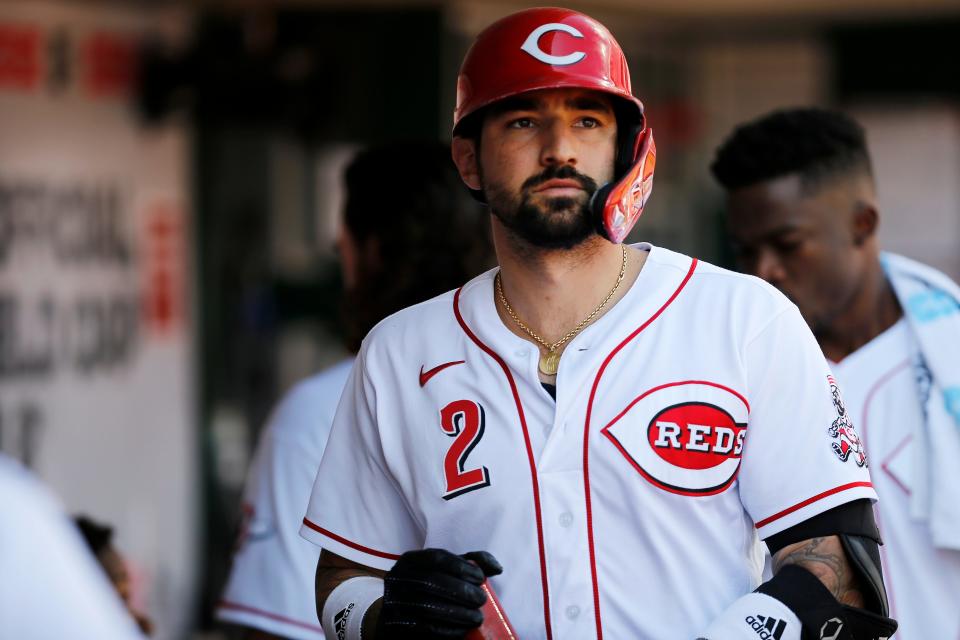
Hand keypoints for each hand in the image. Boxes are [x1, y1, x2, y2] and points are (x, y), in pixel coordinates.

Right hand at [376, 548, 501, 638]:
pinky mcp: (395, 624)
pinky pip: (423, 628)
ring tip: (477, 618)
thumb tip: (497, 568)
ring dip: (457, 613)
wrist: (400, 615)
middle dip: (461, 591)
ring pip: (427, 606)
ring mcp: (393, 601)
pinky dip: (447, 630)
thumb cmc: (431, 589)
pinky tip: (463, 630)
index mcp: (411, 559)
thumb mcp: (448, 571)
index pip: (436, 557)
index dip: (460, 566)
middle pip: (432, 581)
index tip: (481, 578)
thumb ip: (472, 563)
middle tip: (482, 600)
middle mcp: (397, 578)